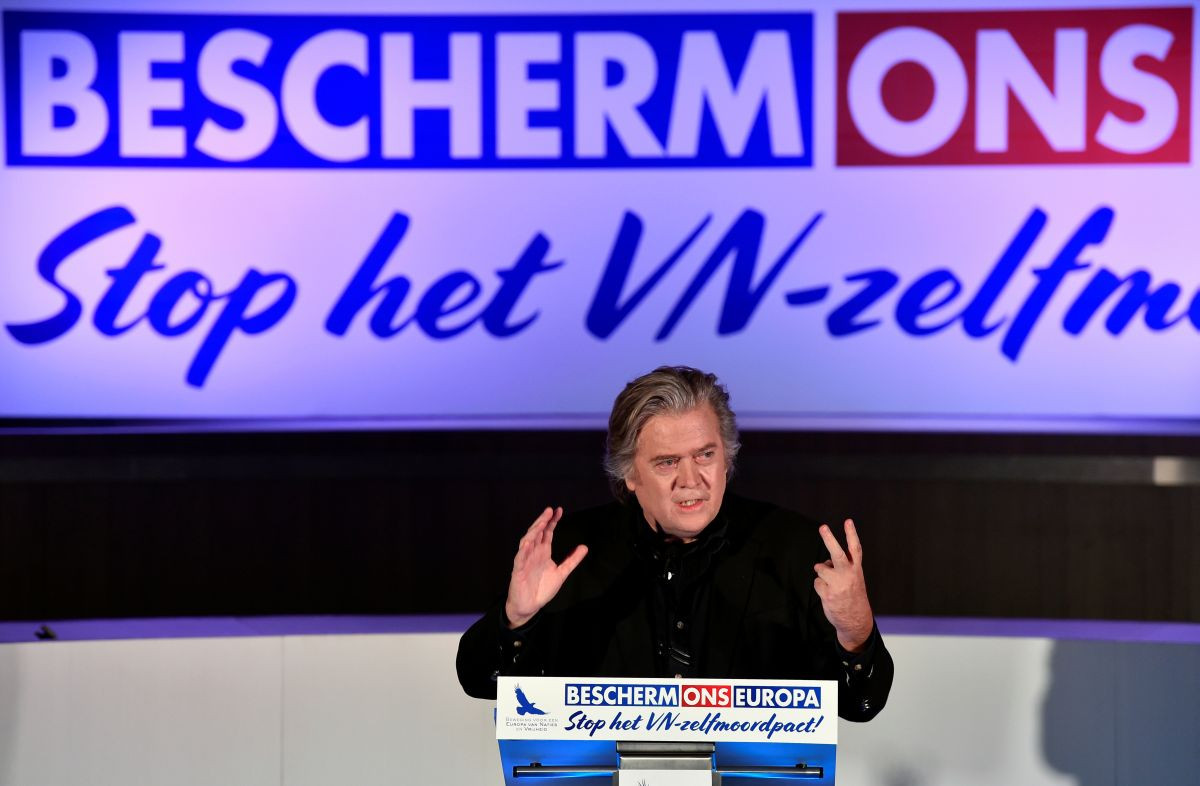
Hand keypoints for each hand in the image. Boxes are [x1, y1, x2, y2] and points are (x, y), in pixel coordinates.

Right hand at [504, 507, 587, 628]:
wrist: (530, 606)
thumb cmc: (542, 589)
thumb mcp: (562, 573)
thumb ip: (572, 560)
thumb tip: (585, 547)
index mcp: (543, 552)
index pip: (547, 532)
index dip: (552, 521)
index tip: (559, 510)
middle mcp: (533, 553)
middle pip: (536, 533)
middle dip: (542, 521)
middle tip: (550, 510)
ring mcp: (525, 560)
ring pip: (527, 542)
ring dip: (533, 531)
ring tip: (541, 522)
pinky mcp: (518, 571)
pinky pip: (520, 558)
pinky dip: (523, 550)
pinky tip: (528, 542)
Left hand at [813, 519, 874, 652]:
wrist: (856, 620)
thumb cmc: (853, 595)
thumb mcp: (854, 579)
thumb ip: (842, 568)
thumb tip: (823, 563)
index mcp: (856, 570)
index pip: (855, 549)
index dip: (851, 534)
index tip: (848, 521)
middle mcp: (848, 576)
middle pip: (838, 554)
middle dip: (829, 539)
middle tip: (823, 527)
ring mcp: (838, 585)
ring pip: (820, 569)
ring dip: (822, 573)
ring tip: (831, 582)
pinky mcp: (828, 595)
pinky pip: (817, 582)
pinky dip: (820, 586)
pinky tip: (828, 594)